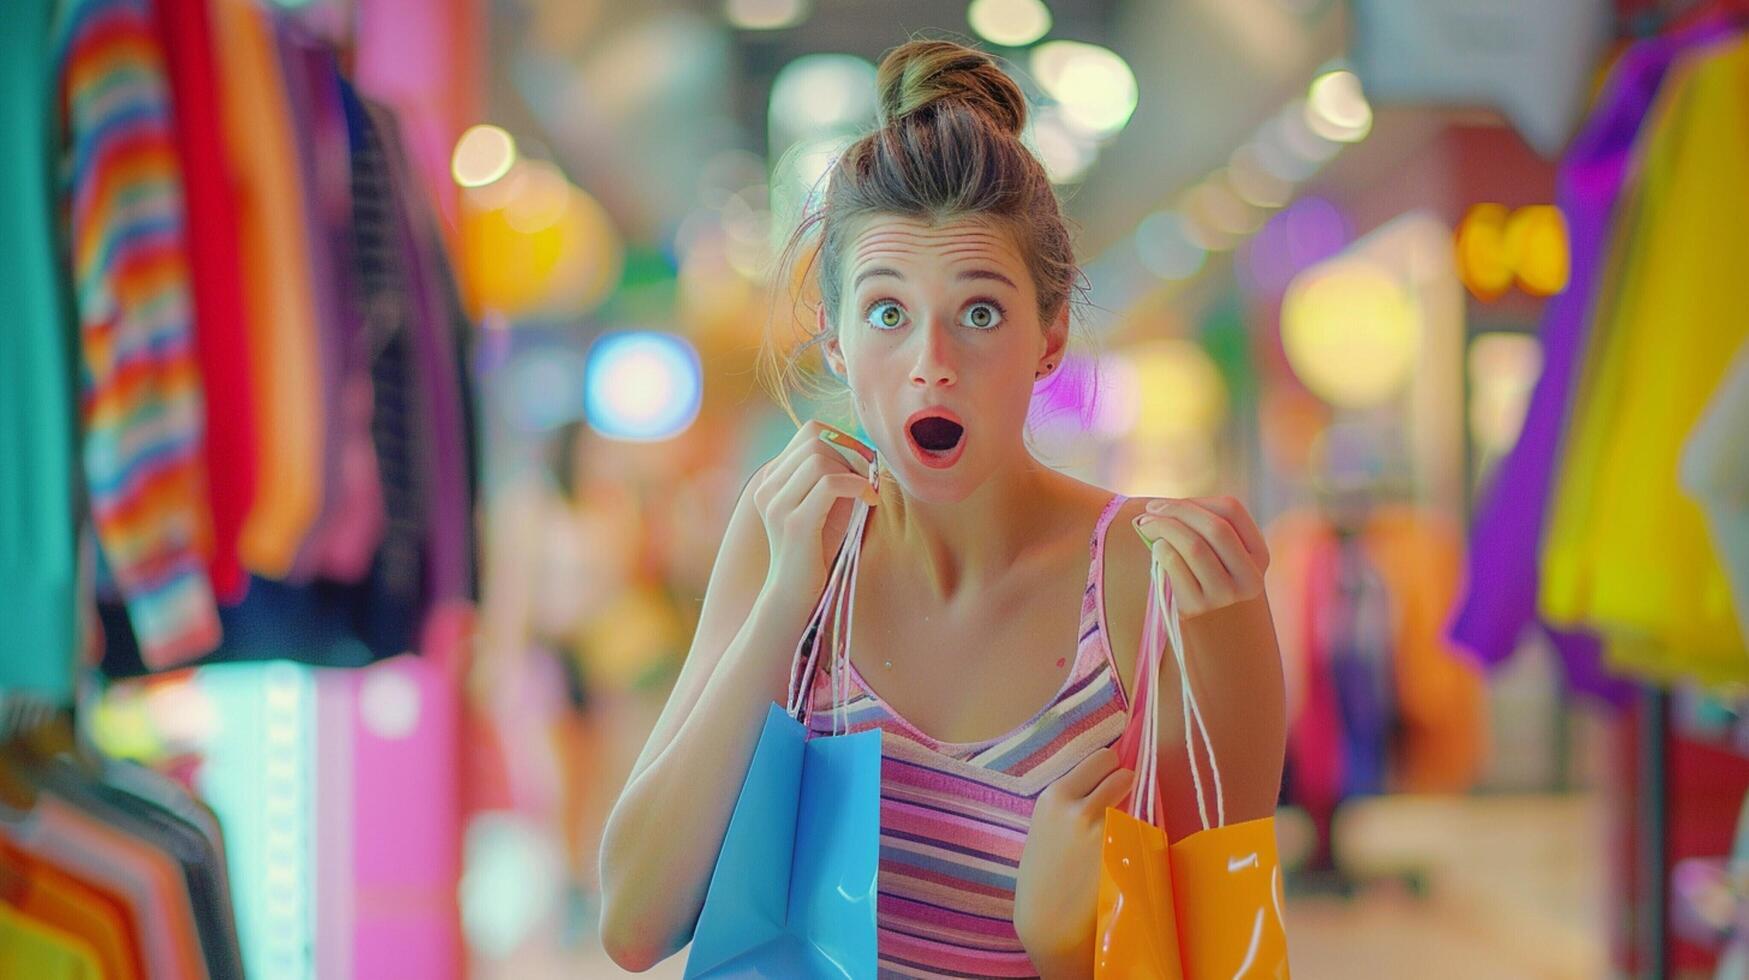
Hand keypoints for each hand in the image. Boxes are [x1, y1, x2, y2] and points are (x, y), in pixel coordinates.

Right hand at [751, 420, 878, 603]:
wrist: (795, 594)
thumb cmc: (817, 549)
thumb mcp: (826, 505)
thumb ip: (835, 475)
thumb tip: (863, 449)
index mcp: (773, 479)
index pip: (808, 431)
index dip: (842, 439)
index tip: (861, 463)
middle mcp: (768, 487)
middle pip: (815, 440)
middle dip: (851, 454)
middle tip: (868, 478)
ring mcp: (777, 504)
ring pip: (820, 458)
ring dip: (853, 471)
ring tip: (866, 493)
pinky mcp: (795, 523)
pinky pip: (830, 483)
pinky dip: (856, 486)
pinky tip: (870, 501)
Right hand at [1014, 747, 1134, 974]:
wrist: (1047, 922)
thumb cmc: (1041, 877)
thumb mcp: (1044, 827)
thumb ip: (1068, 803)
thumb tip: (1101, 781)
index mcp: (1055, 797)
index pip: (1100, 758)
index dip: (1109, 768)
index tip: (1109, 777)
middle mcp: (1080, 807)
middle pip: (1122, 771)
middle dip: (1124, 783)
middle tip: (1119, 801)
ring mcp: (1105, 830)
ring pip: (1135, 798)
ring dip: (1133, 807)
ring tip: (1121, 827)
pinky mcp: (1124, 853)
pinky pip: (1141, 828)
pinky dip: (1138, 834)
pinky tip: (1125, 850)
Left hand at [1132, 496, 1269, 619]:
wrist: (1211, 636)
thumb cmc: (1208, 583)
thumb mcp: (1223, 557)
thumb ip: (1206, 528)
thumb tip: (1165, 507)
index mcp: (1259, 555)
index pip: (1232, 510)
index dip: (1196, 502)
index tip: (1168, 504)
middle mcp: (1249, 577)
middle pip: (1215, 527)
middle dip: (1177, 511)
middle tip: (1150, 509)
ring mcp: (1225, 595)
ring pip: (1195, 545)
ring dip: (1164, 527)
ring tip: (1145, 526)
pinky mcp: (1198, 608)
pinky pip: (1175, 565)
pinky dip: (1161, 549)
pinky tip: (1155, 548)